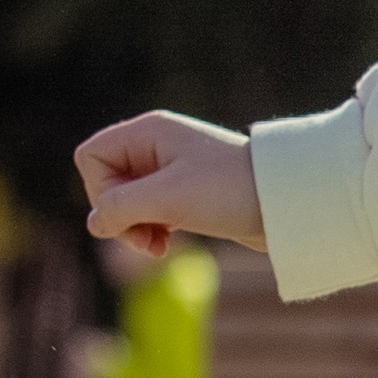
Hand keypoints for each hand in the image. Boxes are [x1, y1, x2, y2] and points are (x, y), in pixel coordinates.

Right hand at [74, 110, 266, 255]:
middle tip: (147, 235)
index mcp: (150, 132)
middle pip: (105, 183)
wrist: (285, 202)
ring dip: (133, 229)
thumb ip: (119, 207)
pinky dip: (150, 232)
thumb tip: (96, 223)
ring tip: (158, 245)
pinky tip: (166, 246)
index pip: (91, 156)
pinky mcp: (184, 194)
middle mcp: (156, 146)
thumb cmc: (229, 190)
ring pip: (124, 203)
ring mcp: (170, 171)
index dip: (99, 188)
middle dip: (118, 216)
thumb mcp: (167, 198)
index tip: (131, 207)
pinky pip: (146, 214)